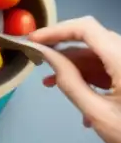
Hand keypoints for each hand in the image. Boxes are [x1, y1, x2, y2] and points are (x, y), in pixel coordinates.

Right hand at [30, 17, 120, 142]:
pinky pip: (108, 66)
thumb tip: (48, 56)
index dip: (57, 30)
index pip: (86, 29)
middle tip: (39, 59)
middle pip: (92, 39)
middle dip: (63, 49)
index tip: (34, 41)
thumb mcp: (98, 113)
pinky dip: (90, 76)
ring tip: (51, 84)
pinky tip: (79, 96)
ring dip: (75, 66)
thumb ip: (70, 82)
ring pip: (98, 53)